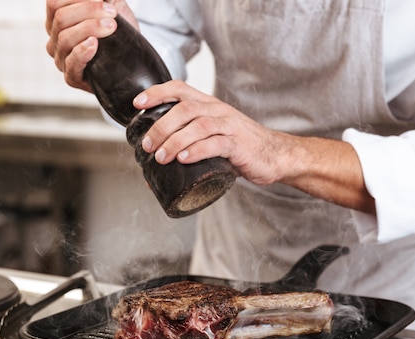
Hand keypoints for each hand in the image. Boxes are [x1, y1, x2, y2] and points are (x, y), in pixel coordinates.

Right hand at [45, 0, 137, 91]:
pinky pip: (72, 63)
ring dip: (89, 29)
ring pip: (65, 38)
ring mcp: (61, 59)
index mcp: (57, 21)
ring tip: (111, 26)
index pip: (54, 4)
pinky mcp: (72, 77)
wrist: (131, 63)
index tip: (104, 1)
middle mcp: (55, 39)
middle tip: (112, 13)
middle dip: (88, 11)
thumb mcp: (113, 9)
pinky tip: (94, 44)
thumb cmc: (118, 34)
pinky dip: (82, 51)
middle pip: (61, 19)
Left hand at [133, 80, 286, 185]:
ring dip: (175, 141)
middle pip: (185, 108)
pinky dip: (197, 151)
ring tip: (161, 157)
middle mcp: (218, 111)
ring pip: (198, 125)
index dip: (157, 93)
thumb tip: (153, 174)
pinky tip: (184, 159)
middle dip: (161, 125)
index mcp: (209, 106)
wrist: (276, 156)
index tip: (138, 104)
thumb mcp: (213, 141)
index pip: (180, 89)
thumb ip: (188, 149)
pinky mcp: (239, 144)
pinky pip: (216, 143)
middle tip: (147, 145)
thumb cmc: (240, 149)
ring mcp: (230, 126)